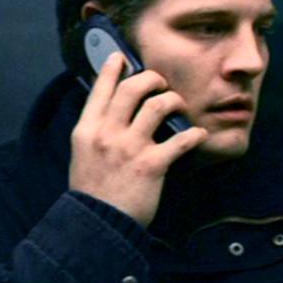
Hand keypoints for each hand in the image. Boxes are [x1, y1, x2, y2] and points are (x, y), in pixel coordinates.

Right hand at [69, 53, 207, 226]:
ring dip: (175, 101)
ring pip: (158, 105)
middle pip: (133, 88)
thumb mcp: (83, 155)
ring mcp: (129, 148)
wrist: (97, 225)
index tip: (122, 57)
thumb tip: (110, 111)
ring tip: (180, 107)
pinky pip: (181, 140)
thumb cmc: (93, 190)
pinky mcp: (152, 165)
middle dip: (153, 79)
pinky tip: (199, 135)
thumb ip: (95, 132)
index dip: (112, 69)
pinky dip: (194, 135)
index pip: (100, 90)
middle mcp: (107, 134)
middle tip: (162, 85)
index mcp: (86, 130)